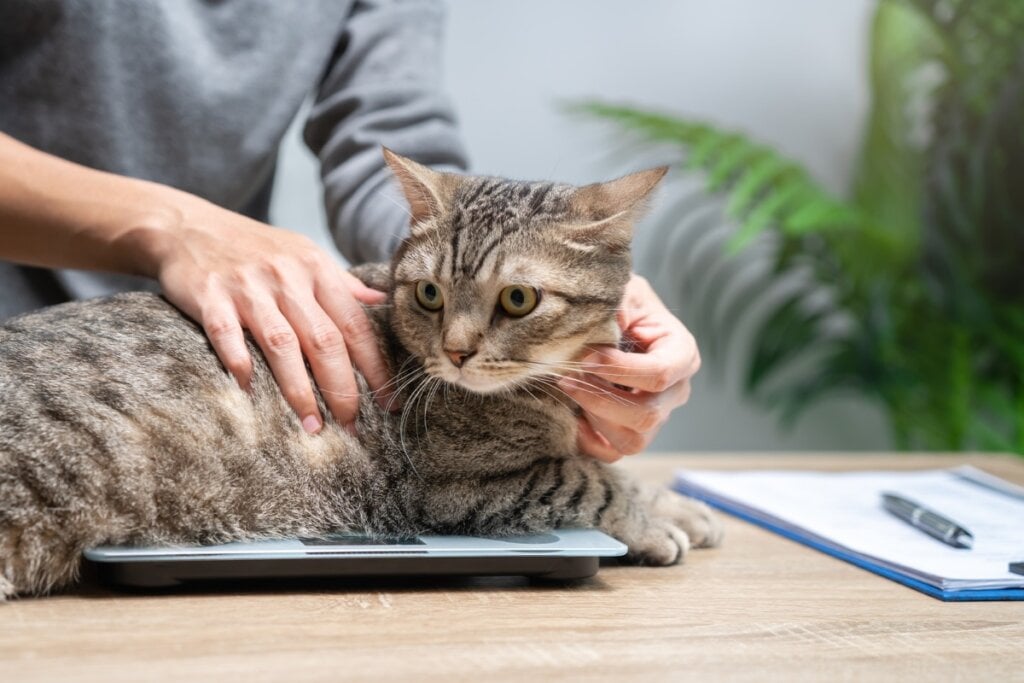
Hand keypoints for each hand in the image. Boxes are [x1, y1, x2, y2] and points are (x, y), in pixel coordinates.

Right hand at [151, 193, 391, 433]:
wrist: (189, 226)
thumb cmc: (256, 248)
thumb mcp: (304, 254)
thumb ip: (342, 283)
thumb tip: (380, 303)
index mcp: (317, 269)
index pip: (355, 325)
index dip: (375, 368)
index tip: (388, 401)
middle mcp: (287, 278)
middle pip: (324, 340)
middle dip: (342, 388)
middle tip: (351, 426)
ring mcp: (248, 287)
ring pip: (282, 344)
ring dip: (299, 390)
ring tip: (312, 426)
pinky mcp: (210, 296)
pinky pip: (227, 336)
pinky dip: (240, 365)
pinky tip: (251, 393)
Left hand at [559, 274, 699, 461]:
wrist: (608, 321)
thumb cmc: (621, 304)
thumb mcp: (624, 292)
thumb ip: (619, 304)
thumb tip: (611, 321)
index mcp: (681, 354)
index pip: (659, 374)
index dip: (618, 370)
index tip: (584, 357)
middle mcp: (675, 391)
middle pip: (647, 414)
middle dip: (600, 398)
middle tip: (566, 377)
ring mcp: (655, 417)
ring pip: (632, 440)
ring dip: (595, 418)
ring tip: (570, 389)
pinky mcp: (631, 432)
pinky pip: (612, 453)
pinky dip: (589, 440)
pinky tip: (572, 415)